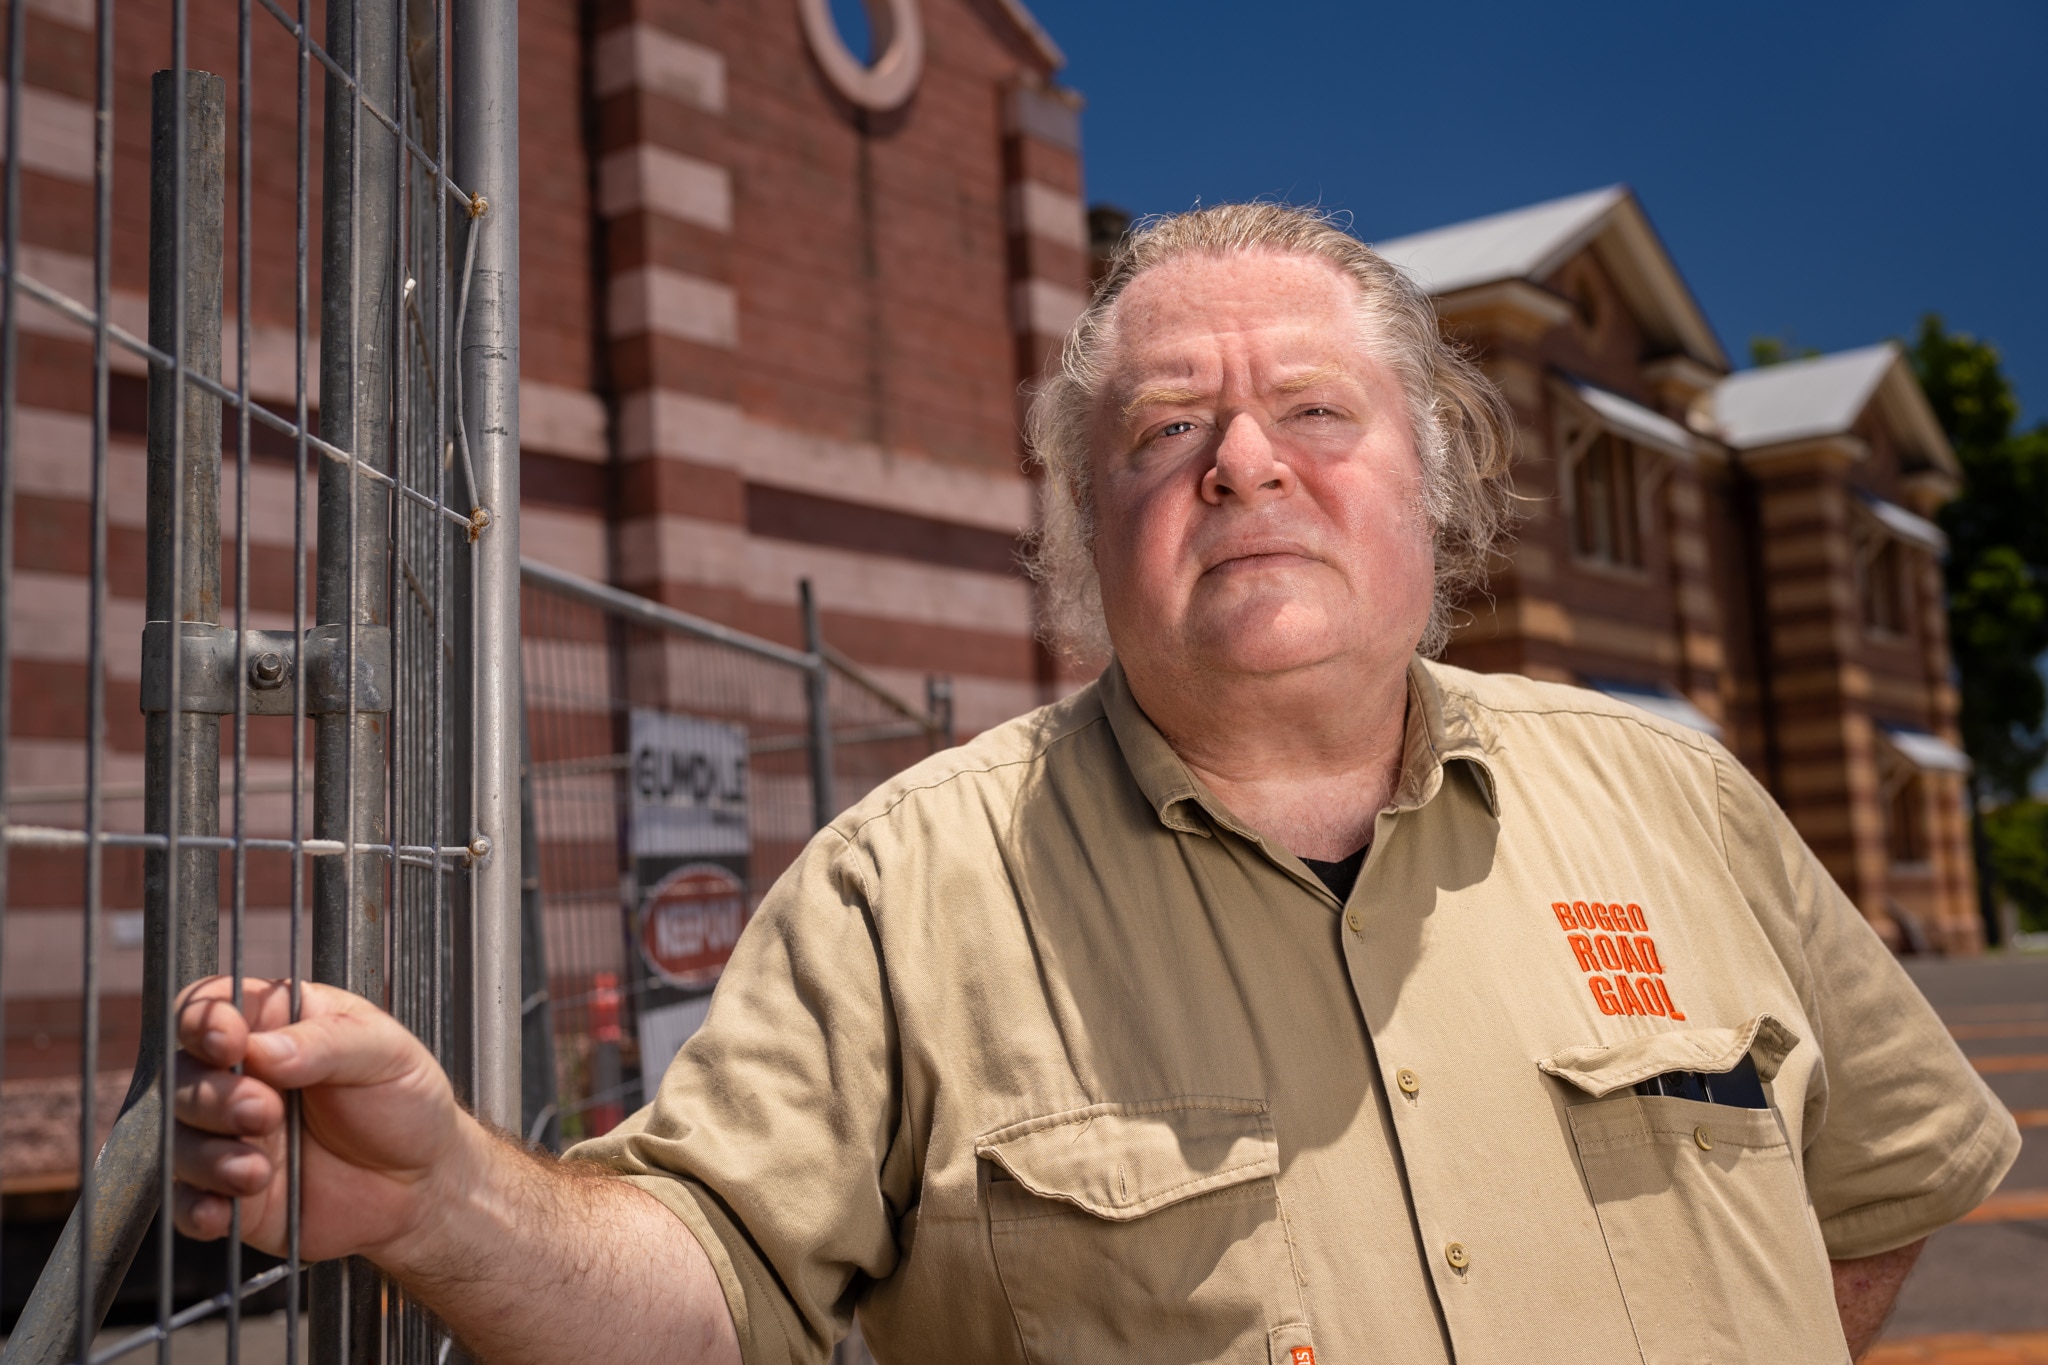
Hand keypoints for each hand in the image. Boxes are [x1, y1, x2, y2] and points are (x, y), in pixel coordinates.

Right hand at [172, 976, 475, 1265]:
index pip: (209, 1007)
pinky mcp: (228, 1194)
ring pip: (178, 1140)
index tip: (227, 1042)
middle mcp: (241, 1077)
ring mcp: (230, 1137)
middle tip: (264, 1111)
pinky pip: (184, 1205)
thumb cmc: (406, 1100)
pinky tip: (222, 1210)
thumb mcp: (386, 1052)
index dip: (203, 1020)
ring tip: (258, 1170)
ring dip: (206, 1156)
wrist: (425, 1182)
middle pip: (183, 1075)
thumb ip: (326, 1042)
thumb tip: (260, 1050)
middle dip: (211, 1096)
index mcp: (275, 1025)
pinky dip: (194, 1208)